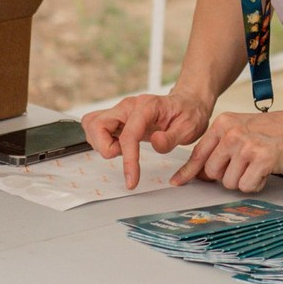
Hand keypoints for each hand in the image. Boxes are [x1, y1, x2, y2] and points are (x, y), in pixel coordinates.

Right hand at [81, 91, 211, 189]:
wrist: (188, 103)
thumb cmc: (189, 114)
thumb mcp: (189, 128)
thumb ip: (172, 138)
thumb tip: (156, 144)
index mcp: (147, 106)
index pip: (129, 134)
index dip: (128, 160)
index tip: (132, 180)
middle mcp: (129, 105)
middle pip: (97, 123)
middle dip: (104, 147)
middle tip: (122, 156)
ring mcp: (122, 110)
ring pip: (92, 124)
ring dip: (101, 144)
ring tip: (123, 150)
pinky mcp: (118, 118)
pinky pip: (97, 127)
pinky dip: (101, 141)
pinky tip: (119, 147)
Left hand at [171, 110, 282, 192]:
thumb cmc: (275, 132)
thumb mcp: (242, 130)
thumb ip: (220, 148)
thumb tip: (199, 173)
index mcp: (223, 123)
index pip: (199, 154)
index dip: (188, 172)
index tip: (177, 182)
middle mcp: (231, 133)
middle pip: (212, 173)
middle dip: (227, 176)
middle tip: (245, 166)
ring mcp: (246, 144)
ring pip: (229, 183)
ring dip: (243, 180)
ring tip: (257, 165)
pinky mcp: (261, 158)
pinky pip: (247, 186)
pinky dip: (257, 184)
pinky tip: (266, 170)